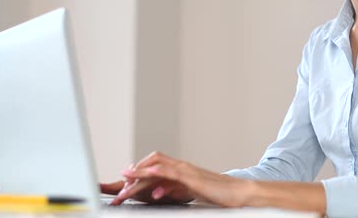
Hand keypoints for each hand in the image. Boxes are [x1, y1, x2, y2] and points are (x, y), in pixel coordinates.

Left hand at [111, 151, 252, 206]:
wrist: (238, 192)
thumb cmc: (218, 193)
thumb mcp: (190, 191)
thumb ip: (174, 189)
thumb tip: (157, 192)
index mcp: (181, 169)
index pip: (155, 164)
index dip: (138, 170)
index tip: (125, 180)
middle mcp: (182, 166)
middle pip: (152, 164)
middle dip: (133, 176)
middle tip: (119, 189)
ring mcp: (187, 171)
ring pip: (158, 168)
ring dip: (139, 177)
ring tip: (125, 187)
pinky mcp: (193, 179)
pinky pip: (172, 174)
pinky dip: (158, 176)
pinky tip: (148, 182)